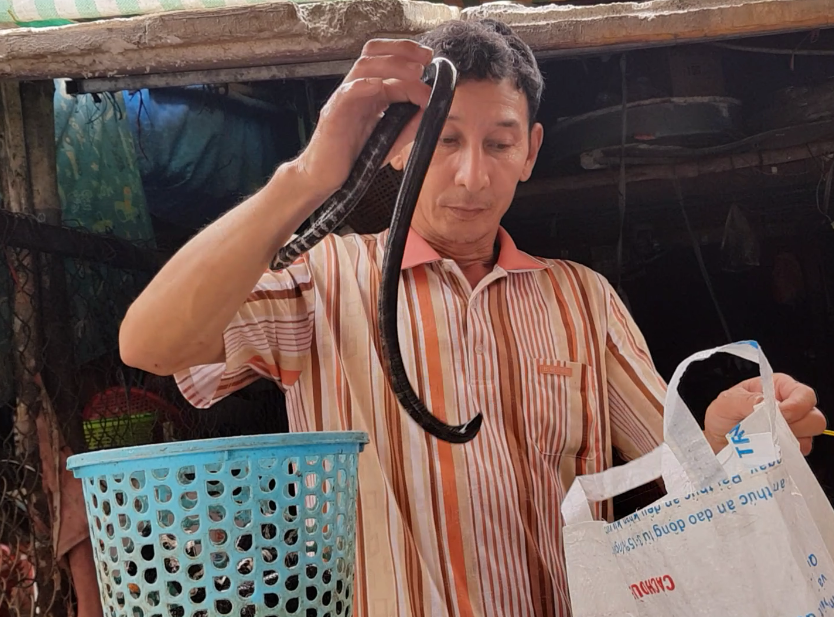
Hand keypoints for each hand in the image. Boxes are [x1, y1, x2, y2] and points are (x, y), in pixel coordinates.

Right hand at [293, 39, 432, 198]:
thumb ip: (409, 126)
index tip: (433, 68)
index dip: (413, 63)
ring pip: (364, 67)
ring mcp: (344, 101)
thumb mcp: (389, 141)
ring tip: (415, 72)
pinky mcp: (333, 116)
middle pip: (374, 54)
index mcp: (370, 94)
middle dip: (402, 49)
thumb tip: (432, 112)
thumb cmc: (353, 159)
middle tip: (426, 57)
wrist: (324, 178)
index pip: (390, 65)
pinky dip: (362, 86)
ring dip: (392, 65)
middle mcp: (357, 92)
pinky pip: (346, 94)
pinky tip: (379, 86)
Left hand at [704, 373, 826, 454]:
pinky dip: (786, 452)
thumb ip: (746, 400)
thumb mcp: (726, 403)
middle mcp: (790, 407)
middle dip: (796, 425)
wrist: (716, 442)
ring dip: (789, 439)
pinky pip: (800, 452)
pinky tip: (768, 449)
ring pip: (810, 435)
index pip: (803, 394)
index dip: (797, 405)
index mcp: (777, 388)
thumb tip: (765, 403)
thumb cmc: (722, 418)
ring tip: (765, 438)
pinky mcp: (790, 447)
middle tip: (772, 429)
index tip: (781, 414)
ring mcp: (792, 428)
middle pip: (814, 417)